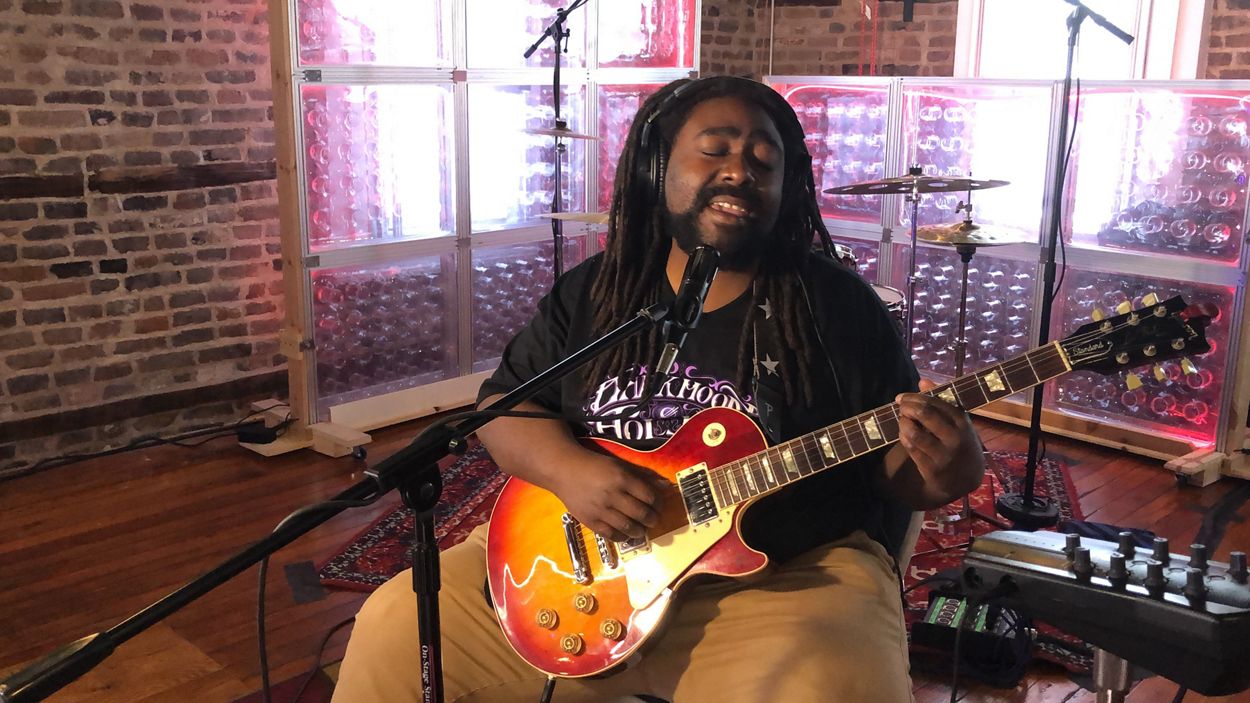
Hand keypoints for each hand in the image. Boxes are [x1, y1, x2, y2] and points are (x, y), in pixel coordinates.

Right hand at [551, 450, 664, 542]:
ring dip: (640, 531)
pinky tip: (626, 534)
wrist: (564, 470)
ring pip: (628, 527)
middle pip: (641, 513)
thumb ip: (642, 476)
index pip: (649, 497)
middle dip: (652, 519)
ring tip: (642, 529)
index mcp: (622, 479)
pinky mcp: (590, 521)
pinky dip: (622, 537)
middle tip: (653, 519)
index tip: (658, 505)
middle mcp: (613, 495)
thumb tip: (665, 486)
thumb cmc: (595, 465)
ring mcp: (601, 510)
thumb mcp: (619, 466)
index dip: (658, 504)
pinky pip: (611, 535)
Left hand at [894, 379, 984, 502]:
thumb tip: (923, 381)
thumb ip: (941, 401)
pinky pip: (911, 449)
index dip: (915, 397)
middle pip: (924, 414)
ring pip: (914, 433)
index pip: (935, 403)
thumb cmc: (961, 443)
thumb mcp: (958, 423)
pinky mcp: (932, 469)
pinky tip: (904, 434)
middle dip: (907, 407)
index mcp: (962, 423)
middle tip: (900, 406)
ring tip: (902, 420)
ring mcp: (943, 455)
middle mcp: (955, 438)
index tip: (902, 397)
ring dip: (903, 423)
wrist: (966, 479)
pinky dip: (903, 438)